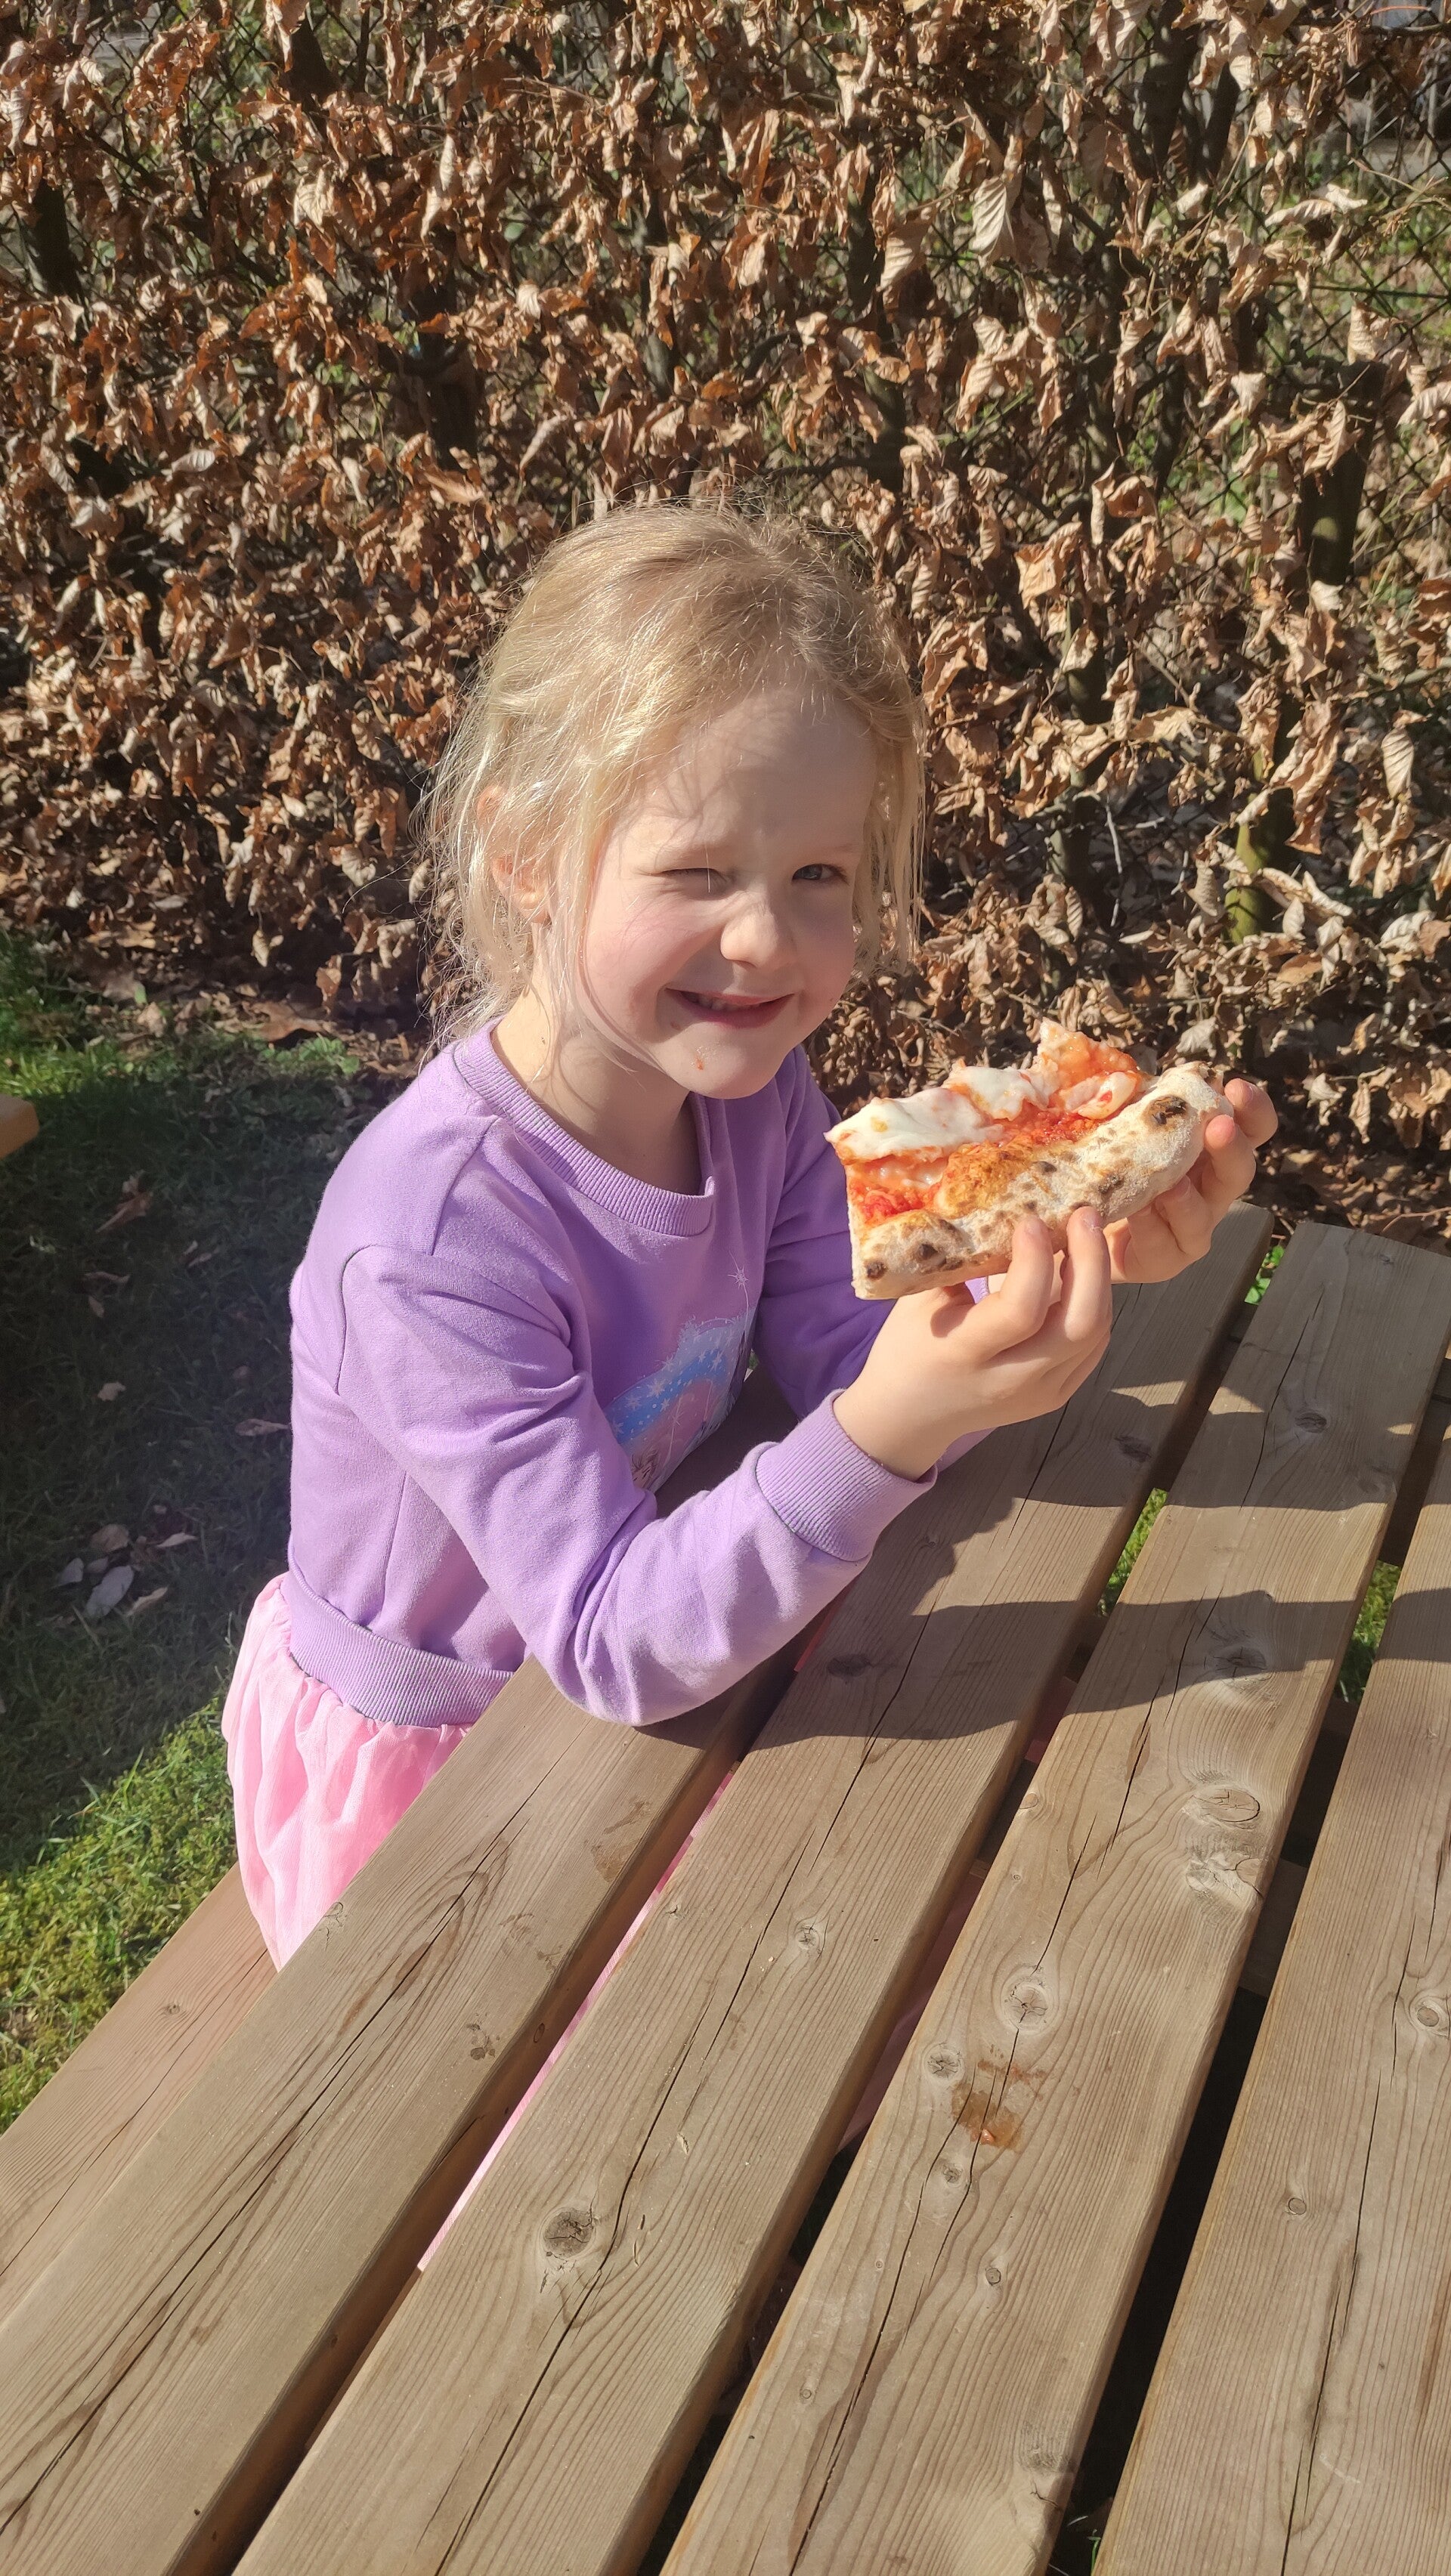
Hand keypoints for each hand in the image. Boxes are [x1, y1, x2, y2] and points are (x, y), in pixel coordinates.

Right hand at [834, 1207, 1112, 1480]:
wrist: (909, 1417)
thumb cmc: (907, 1347)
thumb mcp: (920, 1301)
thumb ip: (960, 1263)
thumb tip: (999, 1204)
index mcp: (964, 1354)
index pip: (1021, 1310)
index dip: (1036, 1259)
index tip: (1031, 1220)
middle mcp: (1010, 1381)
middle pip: (1080, 1324)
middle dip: (1092, 1261)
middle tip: (1085, 1214)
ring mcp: (1039, 1394)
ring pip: (1096, 1333)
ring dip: (1098, 1279)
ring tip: (1086, 1235)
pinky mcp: (1057, 1397)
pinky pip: (1094, 1347)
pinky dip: (1095, 1305)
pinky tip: (1082, 1274)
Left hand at [1106, 1077, 1276, 1285]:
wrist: (1080, 1222)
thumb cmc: (1112, 1165)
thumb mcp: (1121, 1127)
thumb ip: (1133, 1103)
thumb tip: (1123, 1077)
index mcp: (1209, 1150)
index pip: (1251, 1129)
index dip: (1253, 1110)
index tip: (1237, 1087)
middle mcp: (1209, 1189)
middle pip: (1239, 1171)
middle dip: (1231, 1148)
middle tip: (1219, 1126)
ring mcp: (1192, 1227)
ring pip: (1205, 1213)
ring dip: (1190, 1197)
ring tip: (1173, 1183)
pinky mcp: (1165, 1258)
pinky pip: (1166, 1243)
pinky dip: (1153, 1224)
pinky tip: (1139, 1209)